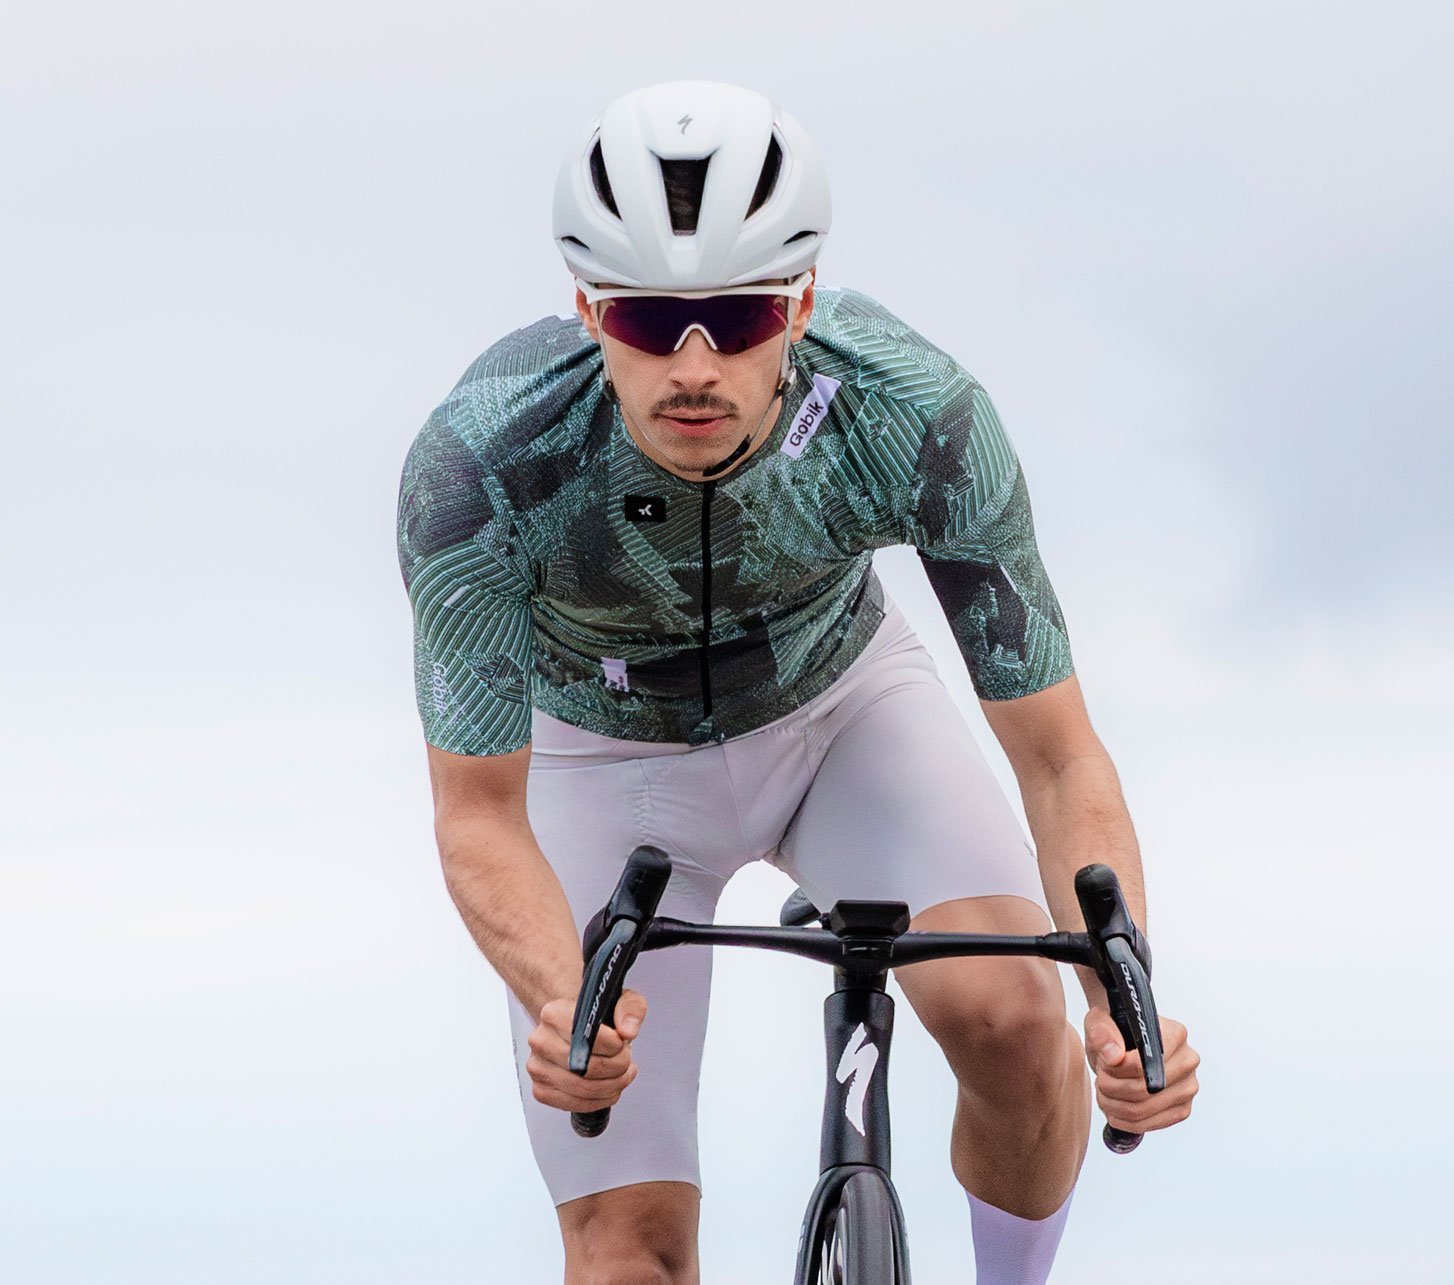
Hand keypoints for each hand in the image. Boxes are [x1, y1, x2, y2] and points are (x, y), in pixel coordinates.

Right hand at [527, 988, 646, 1113]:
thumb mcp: (618, 1000)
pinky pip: (575, 1104)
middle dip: (617, 1068)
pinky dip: (599, 1100)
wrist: (573, 1028)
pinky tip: (608, 1088)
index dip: (613, 1045)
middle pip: (586, 1067)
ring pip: (583, 1089)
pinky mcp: (541, 1090)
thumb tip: (628, 1030)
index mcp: (553, 1014)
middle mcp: (541, 1041)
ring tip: (621, 1074)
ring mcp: (538, 1068)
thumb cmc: (593, 1017)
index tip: (622, 1043)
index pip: (586, 1037)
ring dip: (612, 1086)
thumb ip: (630, 1008)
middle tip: (626, 1060)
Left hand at [1084, 1009, 1198, 1133]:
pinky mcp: (1181, 1109)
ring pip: (1144, 1109)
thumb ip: (1102, 1032)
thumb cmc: (1115, 1033)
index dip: (1117, 1069)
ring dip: (1114, 1105)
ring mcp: (1187, 1087)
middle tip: (1100, 1079)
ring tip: (1104, 1092)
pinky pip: (1150, 1124)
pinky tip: (1113, 1107)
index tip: (1104, 1064)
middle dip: (1112, 1088)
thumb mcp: (1100, 1022)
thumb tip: (1114, 1056)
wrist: (1122, 1047)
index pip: (1144, 1063)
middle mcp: (1187, 1061)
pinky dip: (1125, 1120)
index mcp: (1175, 1035)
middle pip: (1143, 1089)